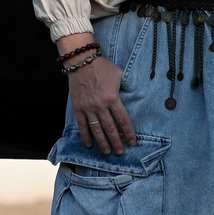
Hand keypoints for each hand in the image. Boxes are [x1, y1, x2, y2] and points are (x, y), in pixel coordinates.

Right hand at [58, 33, 135, 152]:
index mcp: (113, 98)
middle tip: (120, 152)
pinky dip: (85, 136)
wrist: (81, 62)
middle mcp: (101, 105)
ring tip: (107, 152)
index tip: (133, 141)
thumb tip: (135, 94)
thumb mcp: (120, 74)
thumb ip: (126, 87)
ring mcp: (88, 108)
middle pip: (110, 128)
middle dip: (116, 142)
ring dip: (102, 142)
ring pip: (96, 129)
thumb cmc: (102, 67)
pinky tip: (89, 144)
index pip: (123, 119)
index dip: (129, 132)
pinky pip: (82, 125)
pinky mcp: (78, 108)